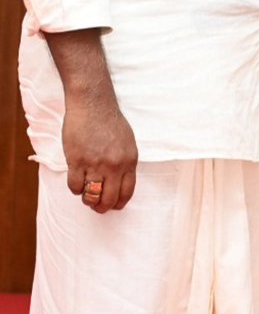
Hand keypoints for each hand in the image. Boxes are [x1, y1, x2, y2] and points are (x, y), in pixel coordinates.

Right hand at [62, 92, 137, 213]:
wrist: (93, 105)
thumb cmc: (110, 122)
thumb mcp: (127, 143)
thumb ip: (124, 163)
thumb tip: (119, 183)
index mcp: (130, 161)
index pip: (127, 192)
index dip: (119, 203)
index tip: (114, 206)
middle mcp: (114, 165)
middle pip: (109, 198)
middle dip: (103, 207)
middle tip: (97, 207)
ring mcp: (95, 164)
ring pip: (91, 195)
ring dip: (88, 200)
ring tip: (86, 196)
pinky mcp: (77, 160)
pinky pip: (74, 185)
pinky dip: (75, 189)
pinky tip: (77, 183)